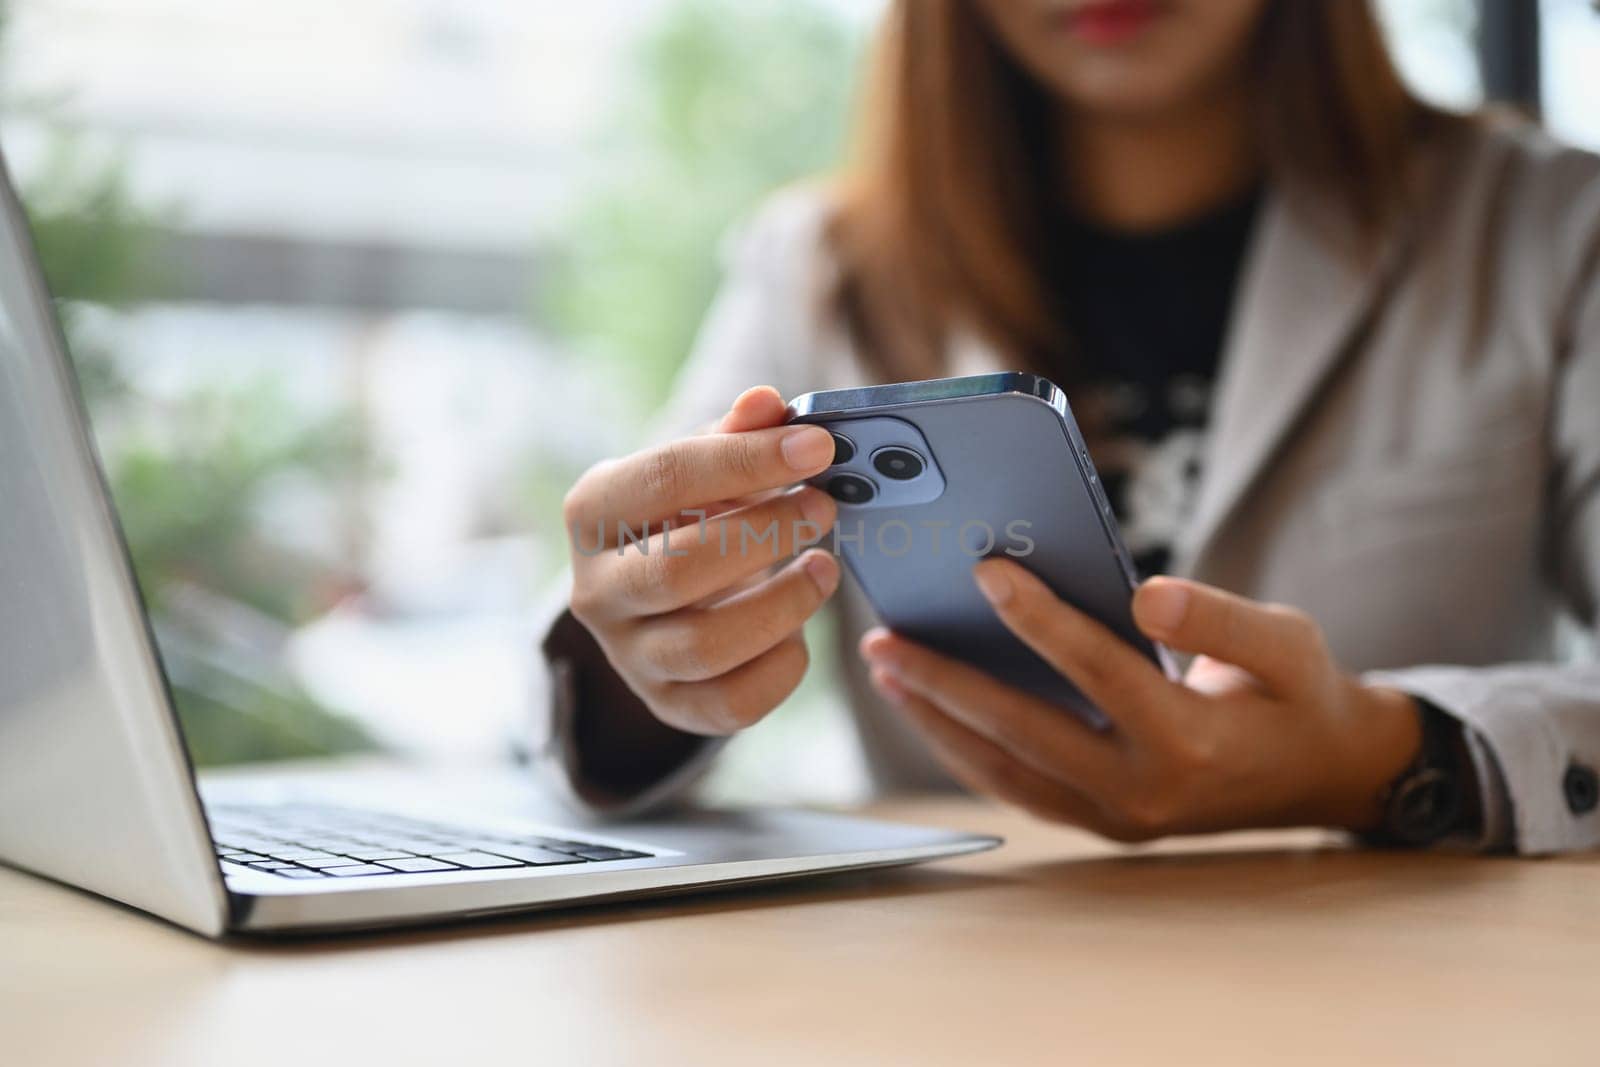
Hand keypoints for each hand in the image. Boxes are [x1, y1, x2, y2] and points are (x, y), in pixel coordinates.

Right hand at [563, 386, 840, 736]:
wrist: (654, 598)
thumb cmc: (684, 516)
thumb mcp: (700, 469)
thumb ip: (735, 436)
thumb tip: (766, 404)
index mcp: (593, 512)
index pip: (665, 479)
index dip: (747, 460)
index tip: (817, 447)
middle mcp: (595, 590)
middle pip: (678, 569)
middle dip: (766, 535)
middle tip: (824, 507)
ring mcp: (628, 656)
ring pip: (705, 646)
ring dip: (783, 604)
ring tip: (825, 569)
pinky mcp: (668, 705)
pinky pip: (731, 705)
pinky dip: (781, 667)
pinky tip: (801, 631)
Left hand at [860, 559, 1421, 841]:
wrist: (1323, 776)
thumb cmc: (1298, 694)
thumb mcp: (1287, 644)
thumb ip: (1220, 620)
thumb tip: (1148, 596)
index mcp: (1191, 739)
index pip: (1097, 671)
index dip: (1040, 619)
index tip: (985, 570)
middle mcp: (1144, 790)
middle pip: (1024, 730)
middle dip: (946, 683)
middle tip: (883, 640)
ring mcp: (1116, 817)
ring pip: (1005, 770)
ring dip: (938, 722)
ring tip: (885, 672)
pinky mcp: (1100, 824)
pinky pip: (1017, 787)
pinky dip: (966, 749)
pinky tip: (929, 708)